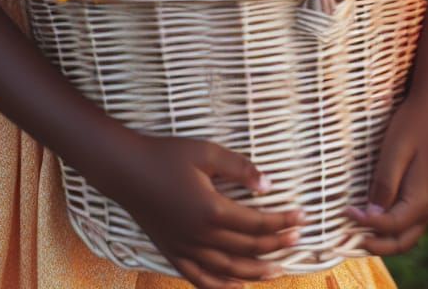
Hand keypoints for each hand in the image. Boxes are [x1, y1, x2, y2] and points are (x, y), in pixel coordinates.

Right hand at [97, 133, 304, 288]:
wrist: (126, 169)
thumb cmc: (165, 155)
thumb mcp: (205, 152)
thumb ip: (238, 167)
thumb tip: (268, 183)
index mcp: (212, 210)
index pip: (258, 224)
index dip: (282, 222)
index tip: (301, 218)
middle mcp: (202, 236)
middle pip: (248, 249)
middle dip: (276, 245)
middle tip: (296, 240)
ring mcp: (186, 248)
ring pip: (229, 270)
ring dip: (256, 272)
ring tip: (277, 270)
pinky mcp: (172, 252)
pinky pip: (200, 278)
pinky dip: (221, 287)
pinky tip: (237, 286)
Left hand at [344, 89, 427, 255]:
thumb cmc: (412, 127)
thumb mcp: (394, 153)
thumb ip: (384, 185)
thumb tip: (371, 215)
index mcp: (422, 202)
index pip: (390, 227)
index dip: (366, 224)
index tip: (344, 211)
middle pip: (400, 242)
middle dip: (375, 245)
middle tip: (347, 239)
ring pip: (404, 236)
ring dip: (381, 239)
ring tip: (355, 233)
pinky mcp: (423, 196)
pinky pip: (406, 221)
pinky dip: (388, 227)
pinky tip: (370, 218)